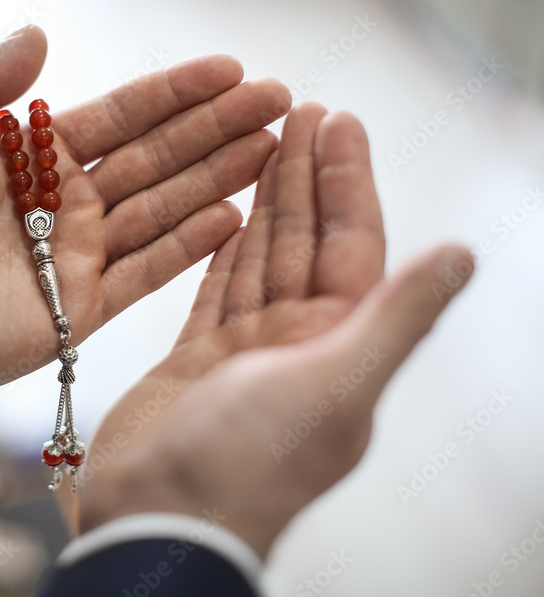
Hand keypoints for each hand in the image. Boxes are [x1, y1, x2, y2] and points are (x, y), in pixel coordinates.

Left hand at [0, 26, 291, 400]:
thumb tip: (39, 33)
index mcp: (32, 159)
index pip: (121, 117)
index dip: (176, 93)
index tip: (231, 68)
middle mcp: (64, 204)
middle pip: (157, 158)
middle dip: (218, 128)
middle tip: (280, 100)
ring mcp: (76, 258)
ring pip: (163, 210)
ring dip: (218, 179)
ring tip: (273, 150)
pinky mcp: (76, 310)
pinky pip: (144, 275)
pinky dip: (188, 249)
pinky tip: (233, 218)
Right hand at [79, 106, 473, 556]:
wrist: (162, 518)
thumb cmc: (248, 461)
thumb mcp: (337, 385)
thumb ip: (397, 317)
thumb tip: (462, 254)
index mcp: (338, 344)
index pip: (351, 245)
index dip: (348, 182)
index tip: (339, 120)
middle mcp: (296, 342)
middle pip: (303, 241)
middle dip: (304, 175)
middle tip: (296, 107)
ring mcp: (242, 349)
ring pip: (258, 257)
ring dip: (264, 201)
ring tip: (261, 141)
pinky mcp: (194, 358)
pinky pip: (213, 289)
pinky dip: (221, 249)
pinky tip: (226, 213)